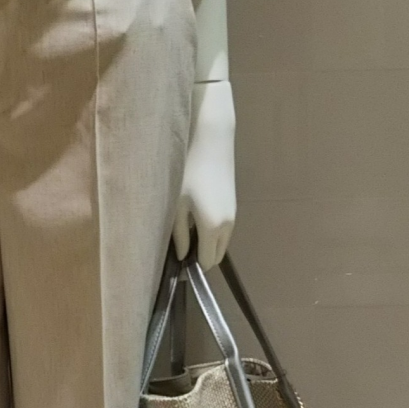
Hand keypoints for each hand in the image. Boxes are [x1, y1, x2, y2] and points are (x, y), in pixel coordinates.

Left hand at [173, 77, 236, 268]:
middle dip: (200, 256)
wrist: (211, 140)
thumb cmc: (188, 171)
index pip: (206, 263)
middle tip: (179, 247)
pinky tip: (195, 216)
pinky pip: (223, 229)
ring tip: (185, 230)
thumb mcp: (177, 205)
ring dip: (206, 243)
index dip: (191, 267)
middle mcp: (228, 226)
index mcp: (213, 228)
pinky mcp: (233, 204)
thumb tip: (181, 255)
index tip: (175, 264)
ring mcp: (234, 215)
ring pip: (221, 242)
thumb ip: (179, 234)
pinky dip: (211, 231)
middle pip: (217, 256)